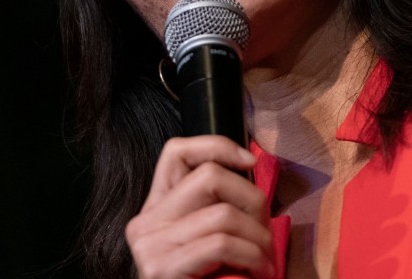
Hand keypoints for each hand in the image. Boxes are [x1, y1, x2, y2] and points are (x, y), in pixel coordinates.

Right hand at [125, 135, 275, 277]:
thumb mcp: (214, 237)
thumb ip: (219, 204)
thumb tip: (248, 165)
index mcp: (157, 210)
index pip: (176, 153)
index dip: (217, 146)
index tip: (251, 163)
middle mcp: (145, 223)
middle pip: (209, 176)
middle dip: (252, 199)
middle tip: (267, 232)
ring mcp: (149, 247)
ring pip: (222, 213)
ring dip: (259, 239)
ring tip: (265, 262)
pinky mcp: (161, 270)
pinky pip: (220, 243)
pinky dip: (251, 258)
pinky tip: (256, 275)